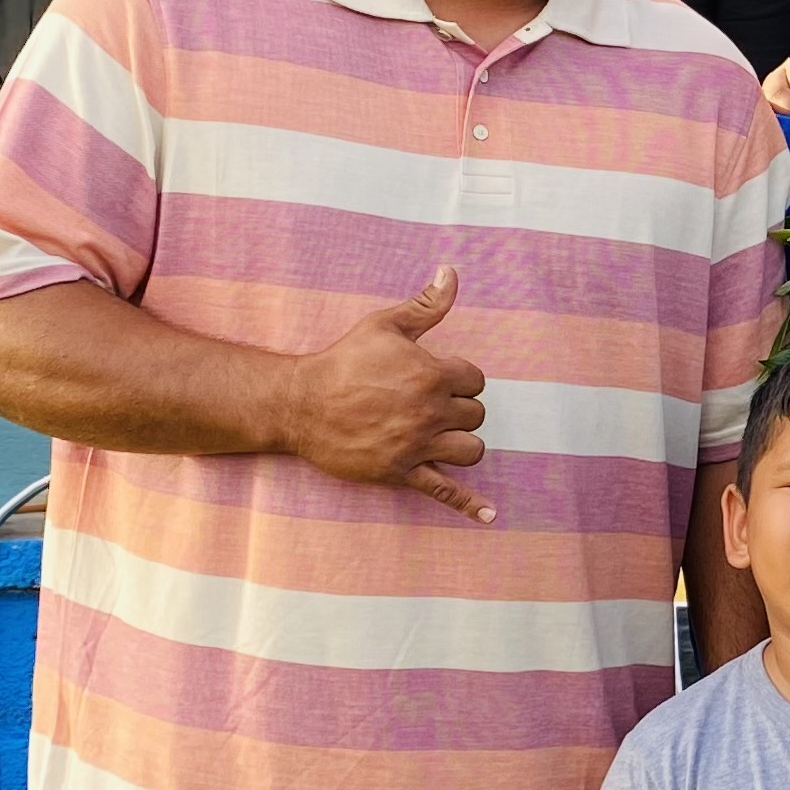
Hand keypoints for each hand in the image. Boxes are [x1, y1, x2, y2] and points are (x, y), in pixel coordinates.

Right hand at [283, 266, 494, 521]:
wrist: (299, 402)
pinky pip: (444, 491)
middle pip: (475, 414)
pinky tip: (489, 517)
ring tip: (443, 436)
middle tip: (430, 406)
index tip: (438, 379)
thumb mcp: (385, 325)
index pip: (475, 381)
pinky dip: (468, 505)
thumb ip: (426, 304)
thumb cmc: (343, 360)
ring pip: (471, 450)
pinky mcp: (401, 472)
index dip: (460, 379)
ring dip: (463, 443)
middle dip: (459, 410)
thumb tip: (451, 272)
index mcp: (432, 375)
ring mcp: (417, 445)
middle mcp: (430, 412)